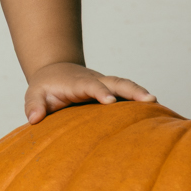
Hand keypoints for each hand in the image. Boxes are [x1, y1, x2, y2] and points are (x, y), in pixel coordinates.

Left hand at [25, 62, 154, 125]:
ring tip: (157, 103)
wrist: (55, 72)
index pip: (91, 86)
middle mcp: (95, 81)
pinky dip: (140, 99)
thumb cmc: (45, 86)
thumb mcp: (34, 94)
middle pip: (116, 82)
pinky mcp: (111, 91)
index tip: (110, 102)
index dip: (100, 92)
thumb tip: (35, 118)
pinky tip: (156, 111)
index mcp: (78, 83)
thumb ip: (33, 105)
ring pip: (125, 85)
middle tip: (149, 99)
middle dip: (132, 90)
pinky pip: (127, 94)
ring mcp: (105, 85)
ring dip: (140, 93)